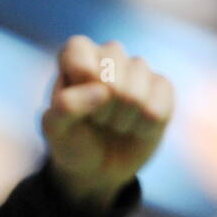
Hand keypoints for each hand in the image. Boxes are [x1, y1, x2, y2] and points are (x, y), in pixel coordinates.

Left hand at [42, 36, 173, 212]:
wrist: (96, 167)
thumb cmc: (71, 141)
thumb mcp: (54, 129)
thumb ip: (65, 106)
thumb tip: (104, 91)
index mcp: (76, 55)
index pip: (78, 49)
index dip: (78, 82)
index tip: (74, 101)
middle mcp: (109, 55)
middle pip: (111, 76)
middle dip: (99, 109)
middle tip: (94, 119)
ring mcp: (138, 69)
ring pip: (135, 93)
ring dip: (120, 121)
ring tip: (112, 124)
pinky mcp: (162, 87)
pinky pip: (157, 109)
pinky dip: (141, 129)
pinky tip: (134, 127)